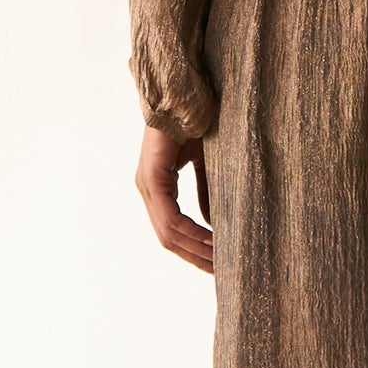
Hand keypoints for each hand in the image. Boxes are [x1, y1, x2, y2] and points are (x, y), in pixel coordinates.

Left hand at [136, 125, 213, 272]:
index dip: (193, 250)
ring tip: (220, 261)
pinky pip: (171, 216)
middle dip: (195, 256)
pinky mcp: (152, 178)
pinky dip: (192, 232)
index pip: (172, 230)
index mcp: (157, 186)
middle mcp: (148, 189)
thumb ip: (206, 193)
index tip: (215, 264)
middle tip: (220, 272)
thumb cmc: (197, 123)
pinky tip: (212, 240)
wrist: (188, 94)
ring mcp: (147, 185)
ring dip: (196, 248)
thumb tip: (211, 225)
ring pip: (168, 231)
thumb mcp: (206, 164)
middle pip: (168, 238)